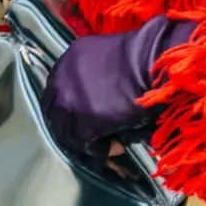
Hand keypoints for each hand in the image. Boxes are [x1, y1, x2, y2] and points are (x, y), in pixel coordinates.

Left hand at [41, 16, 194, 156]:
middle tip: (90, 136)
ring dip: (85, 141)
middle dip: (69, 126)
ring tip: (108, 145)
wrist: (150, 63)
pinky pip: (84, 144)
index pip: (56, 91)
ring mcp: (69, 102)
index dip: (67, 106)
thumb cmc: (140, 56)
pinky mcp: (82, 122)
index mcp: (68, 60)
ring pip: (66, 131)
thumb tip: (100, 92)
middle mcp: (61, 80)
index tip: (83, 115)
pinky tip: (117, 148)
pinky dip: (100, 150)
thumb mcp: (107, 54)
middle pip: (54, 112)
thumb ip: (96, 71)